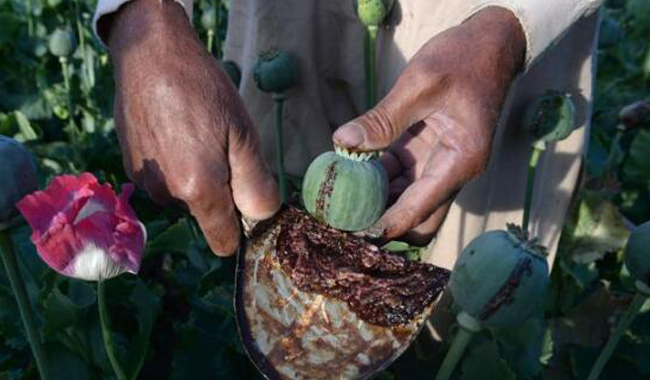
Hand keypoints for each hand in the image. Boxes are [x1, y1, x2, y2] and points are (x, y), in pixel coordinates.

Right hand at [102, 0, 278, 255]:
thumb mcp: (243, 134)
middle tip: (223, 148)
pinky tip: (174, 130)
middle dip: (219, 194)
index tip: (247, 201)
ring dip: (195, 177)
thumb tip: (263, 218)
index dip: (240, 228)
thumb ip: (255, 184)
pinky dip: (174, 164)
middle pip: (205, 215)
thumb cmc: (204, 90)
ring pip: (184, 196)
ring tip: (196, 133)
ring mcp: (144, 181)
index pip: (223, 241)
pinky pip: (164, 179)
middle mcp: (166, 195)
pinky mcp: (131, 166)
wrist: (149, 53)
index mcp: (198, 190)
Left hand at [333, 7, 525, 244]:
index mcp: (460, 161)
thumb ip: (383, 118)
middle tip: (344, 221)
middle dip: (383, 223)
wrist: (490, 44)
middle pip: (418, 218)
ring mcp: (440, 163)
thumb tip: (344, 142)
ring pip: (407, 200)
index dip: (386, 225)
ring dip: (378, 201)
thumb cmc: (462, 59)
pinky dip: (379, 179)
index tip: (353, 233)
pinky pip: (401, 177)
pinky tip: (351, 174)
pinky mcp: (427, 152)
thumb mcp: (420, 84)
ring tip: (340, 202)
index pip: (419, 209)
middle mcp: (453, 170)